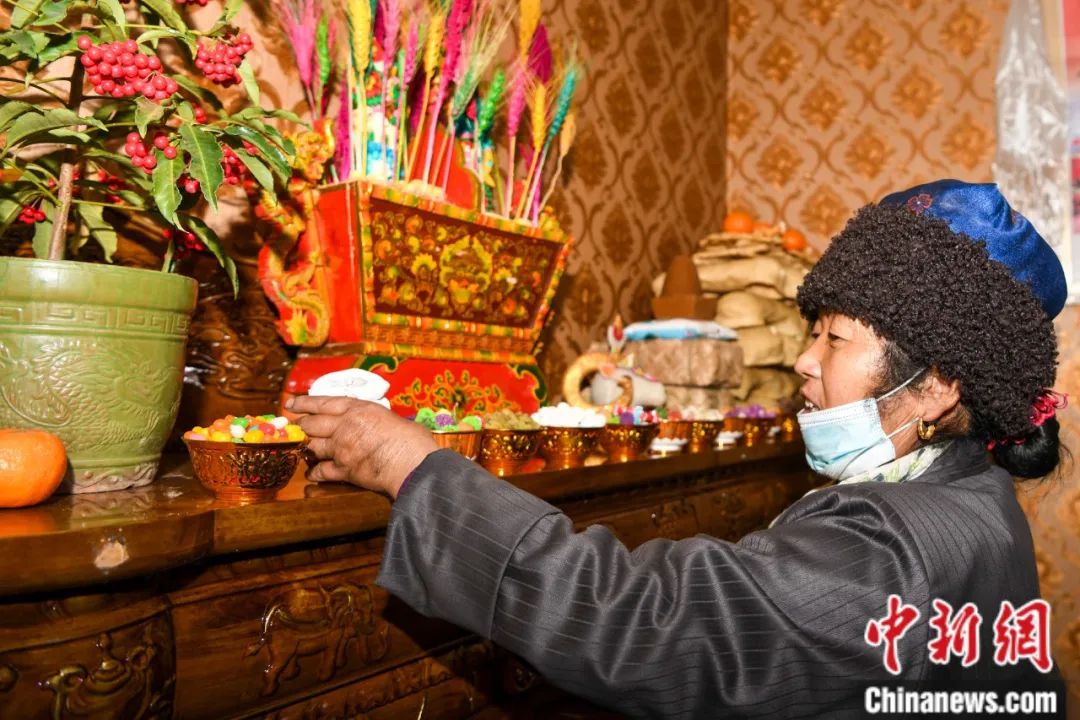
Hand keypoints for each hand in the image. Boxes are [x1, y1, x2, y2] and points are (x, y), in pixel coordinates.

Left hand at [287, 395, 437, 497]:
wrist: (412, 463)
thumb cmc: (411, 440)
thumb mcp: (392, 418)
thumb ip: (378, 419)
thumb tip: (380, 424)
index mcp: (358, 409)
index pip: (324, 403)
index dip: (305, 403)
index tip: (292, 403)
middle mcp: (345, 426)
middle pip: (312, 424)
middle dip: (302, 426)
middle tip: (296, 426)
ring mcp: (341, 449)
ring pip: (313, 447)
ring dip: (307, 449)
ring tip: (304, 449)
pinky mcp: (344, 471)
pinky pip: (322, 471)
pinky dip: (315, 473)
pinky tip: (312, 474)